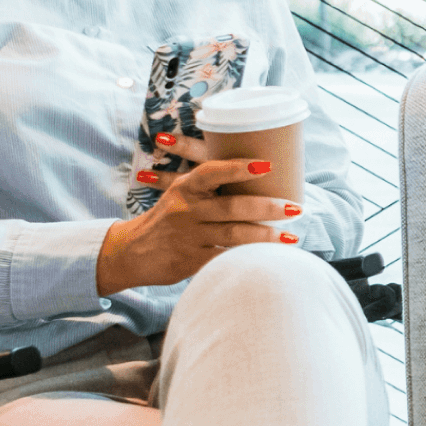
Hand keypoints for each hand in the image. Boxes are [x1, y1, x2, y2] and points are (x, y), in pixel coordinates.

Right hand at [97, 159, 297, 294]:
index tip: (267, 165)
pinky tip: (268, 258)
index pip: (212, 172)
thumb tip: (261, 169)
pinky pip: (224, 258)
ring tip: (290, 237)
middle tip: (296, 208)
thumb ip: (211, 184)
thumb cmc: (168, 218)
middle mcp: (186, 210)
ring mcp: (188, 236)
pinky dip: (247, 257)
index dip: (239, 168)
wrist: (129, 251)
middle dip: (267, 207)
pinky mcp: (190, 260)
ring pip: (233, 235)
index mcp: (186, 187)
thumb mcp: (180, 193)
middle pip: (232, 207)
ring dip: (265, 236)